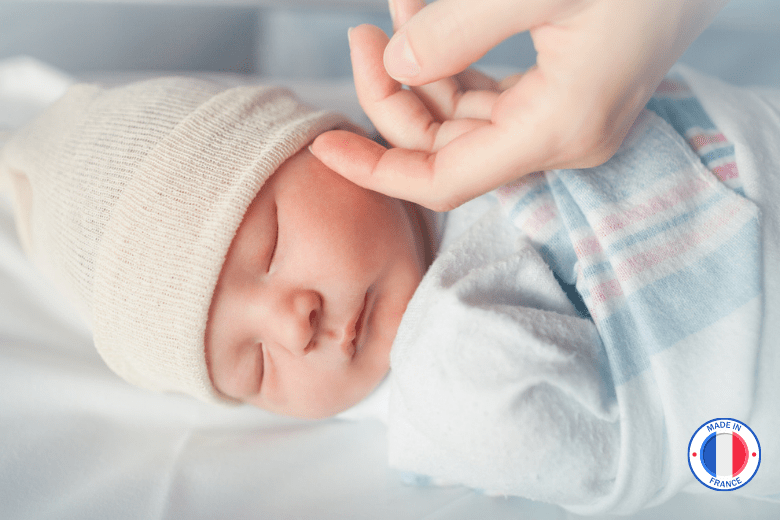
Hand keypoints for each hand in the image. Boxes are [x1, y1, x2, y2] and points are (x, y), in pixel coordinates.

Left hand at [311, 0, 727, 211]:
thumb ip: (455, 32)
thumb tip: (395, 66)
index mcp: (557, 129)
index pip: (442, 180)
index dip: (376, 170)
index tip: (324, 146)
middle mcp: (561, 138)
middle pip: (446, 147)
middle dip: (393, 95)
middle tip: (361, 36)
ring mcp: (565, 118)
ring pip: (465, 118)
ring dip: (421, 71)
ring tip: (393, 12)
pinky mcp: (566, 93)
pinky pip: (490, 94)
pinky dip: (453, 61)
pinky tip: (427, 20)